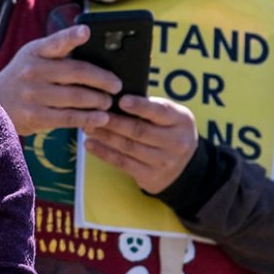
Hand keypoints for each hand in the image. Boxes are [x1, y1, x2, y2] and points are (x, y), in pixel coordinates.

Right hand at [0, 25, 121, 135]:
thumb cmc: (22, 79)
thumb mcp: (32, 58)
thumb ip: (58, 52)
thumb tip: (98, 55)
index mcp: (35, 52)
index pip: (56, 42)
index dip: (72, 36)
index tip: (87, 31)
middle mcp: (32, 71)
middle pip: (77, 72)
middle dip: (103, 79)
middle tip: (117, 86)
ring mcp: (32, 94)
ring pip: (76, 97)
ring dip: (99, 101)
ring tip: (109, 103)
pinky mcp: (34, 116)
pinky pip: (68, 118)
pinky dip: (88, 119)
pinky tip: (100, 119)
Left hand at [83, 95, 197, 193]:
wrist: (185, 167)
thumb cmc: (170, 131)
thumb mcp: (171, 117)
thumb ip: (151, 107)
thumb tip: (116, 97)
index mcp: (181, 121)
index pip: (160, 112)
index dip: (140, 106)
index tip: (121, 100)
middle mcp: (175, 142)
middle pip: (139, 131)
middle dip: (114, 122)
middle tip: (95, 114)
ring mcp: (163, 161)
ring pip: (128, 147)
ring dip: (105, 136)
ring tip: (88, 127)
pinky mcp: (150, 176)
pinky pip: (122, 163)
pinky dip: (103, 153)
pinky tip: (90, 144)